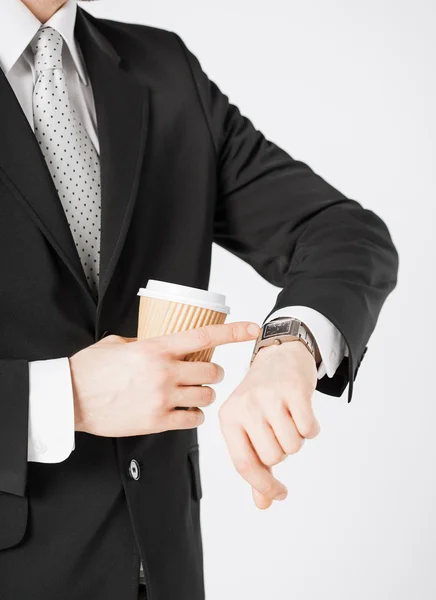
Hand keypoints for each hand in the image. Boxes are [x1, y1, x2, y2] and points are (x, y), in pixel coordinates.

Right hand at [70, 321, 259, 437]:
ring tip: (196, 394)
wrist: (69, 399)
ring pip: (206, 396)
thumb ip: (143, 344)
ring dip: (205, 394)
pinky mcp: (157, 421)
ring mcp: (162, 398)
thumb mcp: (117, 344)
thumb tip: (156, 346)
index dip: (233, 331)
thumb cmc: (89, 369)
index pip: (204, 336)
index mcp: (155, 348)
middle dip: (213, 372)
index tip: (252, 328)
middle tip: (207, 374)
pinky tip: (186, 413)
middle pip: (211, 371)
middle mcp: (164, 372)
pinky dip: (195, 416)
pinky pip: (192, 420)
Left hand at [219, 340, 319, 508]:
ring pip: (292, 444)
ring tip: (290, 417)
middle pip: (273, 457)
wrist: (279, 355)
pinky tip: (303, 411)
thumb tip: (263, 504)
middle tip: (280, 428)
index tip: (279, 495)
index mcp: (228, 418)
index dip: (264, 486)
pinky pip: (309, 428)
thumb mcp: (250, 427)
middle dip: (283, 450)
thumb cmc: (263, 397)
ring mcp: (269, 396)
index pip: (245, 465)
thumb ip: (256, 466)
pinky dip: (312, 427)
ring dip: (298, 438)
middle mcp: (245, 406)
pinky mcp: (293, 389)